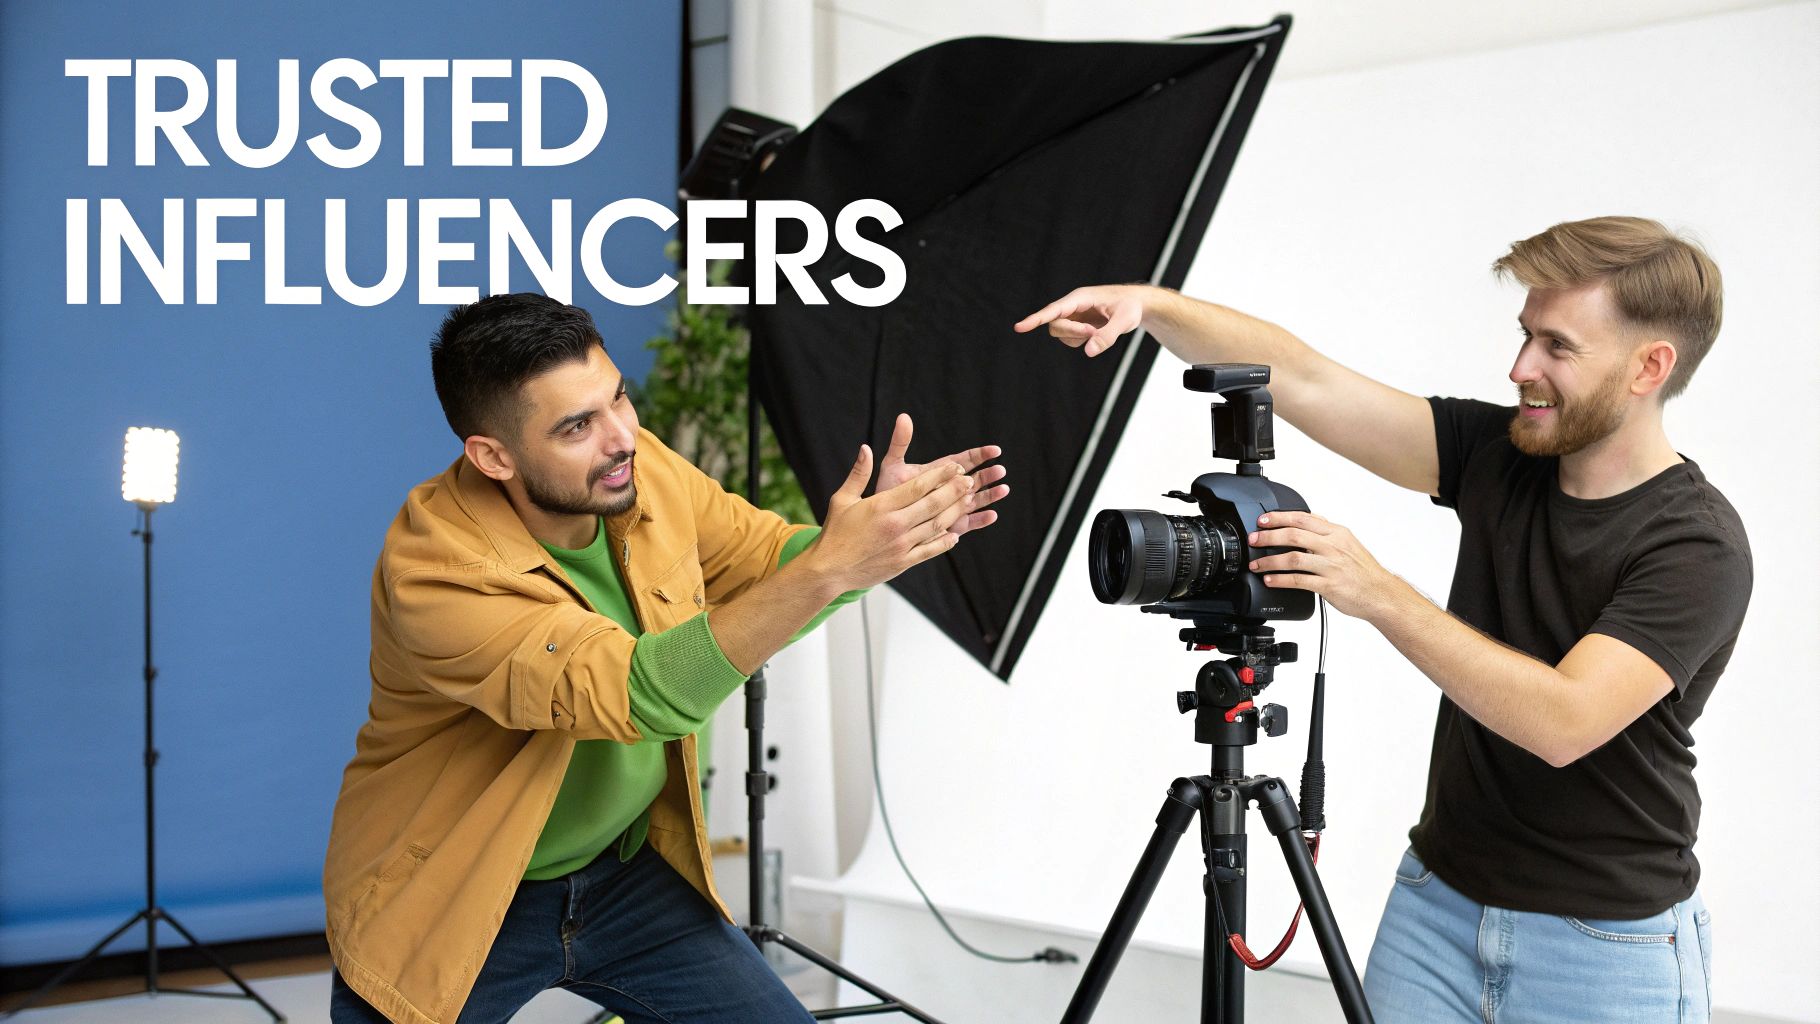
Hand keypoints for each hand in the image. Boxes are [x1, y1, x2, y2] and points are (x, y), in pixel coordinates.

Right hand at [812, 445, 977, 590]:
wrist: (829, 570)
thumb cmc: (835, 532)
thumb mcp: (842, 499)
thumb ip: (858, 473)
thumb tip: (866, 448)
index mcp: (882, 506)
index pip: (919, 486)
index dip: (940, 475)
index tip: (955, 467)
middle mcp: (895, 525)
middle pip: (933, 504)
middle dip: (954, 490)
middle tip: (969, 481)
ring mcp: (901, 545)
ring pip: (936, 526)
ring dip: (955, 513)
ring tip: (969, 502)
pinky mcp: (903, 563)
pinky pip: (930, 550)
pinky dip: (944, 542)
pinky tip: (954, 534)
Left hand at [873, 413, 1007, 535]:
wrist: (882, 520)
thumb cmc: (887, 492)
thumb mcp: (892, 464)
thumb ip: (900, 442)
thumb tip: (903, 416)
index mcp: (940, 472)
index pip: (964, 460)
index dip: (980, 455)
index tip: (995, 450)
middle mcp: (949, 489)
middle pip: (974, 480)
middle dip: (988, 475)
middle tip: (1001, 470)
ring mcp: (951, 508)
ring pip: (976, 500)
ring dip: (990, 495)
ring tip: (1004, 488)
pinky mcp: (950, 526)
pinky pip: (968, 523)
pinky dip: (981, 520)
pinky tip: (993, 515)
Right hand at [1013, 284, 1148, 356]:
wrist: (1137, 304)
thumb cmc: (1131, 307)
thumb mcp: (1125, 321)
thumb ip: (1107, 336)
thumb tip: (1089, 352)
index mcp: (1080, 297)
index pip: (1053, 310)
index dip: (1036, 319)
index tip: (1019, 327)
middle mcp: (1073, 305)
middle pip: (1055, 324)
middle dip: (1073, 332)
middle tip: (1095, 332)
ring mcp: (1074, 315)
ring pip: (1061, 333)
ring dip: (1077, 337)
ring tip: (1099, 331)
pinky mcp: (1077, 324)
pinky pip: (1070, 339)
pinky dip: (1082, 342)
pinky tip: (1097, 333)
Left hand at [1247, 510, 1405, 621]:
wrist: (1380, 593)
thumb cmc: (1362, 570)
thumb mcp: (1347, 542)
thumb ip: (1325, 532)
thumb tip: (1302, 521)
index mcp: (1336, 533)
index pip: (1302, 518)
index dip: (1279, 517)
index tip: (1262, 520)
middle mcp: (1333, 546)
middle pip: (1294, 535)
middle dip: (1268, 537)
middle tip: (1254, 540)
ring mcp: (1331, 566)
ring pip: (1293, 558)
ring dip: (1269, 561)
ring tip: (1256, 564)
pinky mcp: (1329, 585)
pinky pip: (1299, 581)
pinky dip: (1281, 580)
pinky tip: (1270, 581)